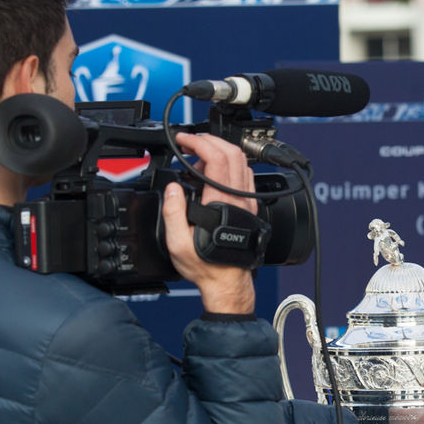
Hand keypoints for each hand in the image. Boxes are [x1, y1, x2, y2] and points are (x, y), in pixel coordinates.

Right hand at [161, 133, 257, 313]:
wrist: (228, 283)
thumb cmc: (206, 266)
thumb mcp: (178, 243)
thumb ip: (173, 212)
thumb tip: (173, 187)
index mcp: (220, 202)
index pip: (216, 159)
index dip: (199, 143)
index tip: (183, 141)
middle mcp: (239, 199)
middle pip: (232, 153)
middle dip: (209, 140)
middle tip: (190, 143)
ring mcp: (248, 202)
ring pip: (241, 162)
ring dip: (220, 151)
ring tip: (197, 161)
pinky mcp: (250, 208)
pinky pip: (245, 176)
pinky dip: (230, 164)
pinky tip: (215, 172)